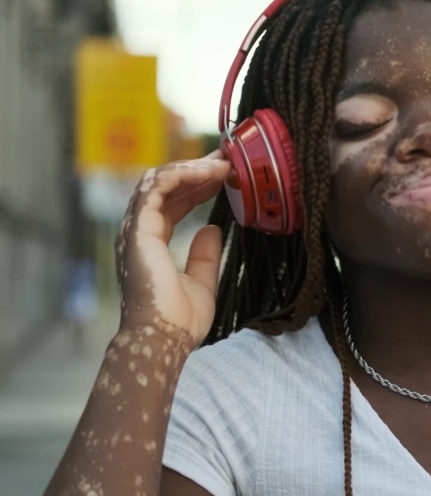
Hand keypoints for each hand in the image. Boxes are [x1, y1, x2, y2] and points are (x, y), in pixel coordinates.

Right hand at [115, 152, 232, 343]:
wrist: (164, 338)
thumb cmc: (179, 321)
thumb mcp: (203, 283)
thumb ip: (205, 256)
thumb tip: (212, 229)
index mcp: (152, 243)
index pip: (173, 202)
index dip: (198, 185)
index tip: (227, 174)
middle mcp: (140, 232)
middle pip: (166, 187)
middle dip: (197, 169)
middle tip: (228, 157)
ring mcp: (136, 229)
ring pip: (158, 181)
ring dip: (192, 168)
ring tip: (223, 162)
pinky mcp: (138, 229)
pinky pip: (156, 188)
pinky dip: (182, 175)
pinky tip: (208, 172)